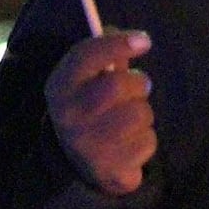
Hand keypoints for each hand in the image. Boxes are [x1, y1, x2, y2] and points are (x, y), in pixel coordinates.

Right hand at [47, 29, 157, 200]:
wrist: (80, 163)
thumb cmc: (91, 107)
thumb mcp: (88, 79)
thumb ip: (108, 55)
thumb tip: (136, 39)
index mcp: (60, 87)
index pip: (85, 56)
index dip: (116, 44)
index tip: (144, 40)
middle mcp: (68, 116)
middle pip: (118, 85)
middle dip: (137, 83)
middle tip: (137, 88)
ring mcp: (88, 145)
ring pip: (139, 114)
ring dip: (143, 114)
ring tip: (129, 119)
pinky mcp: (111, 168)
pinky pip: (148, 142)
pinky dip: (146, 140)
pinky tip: (129, 143)